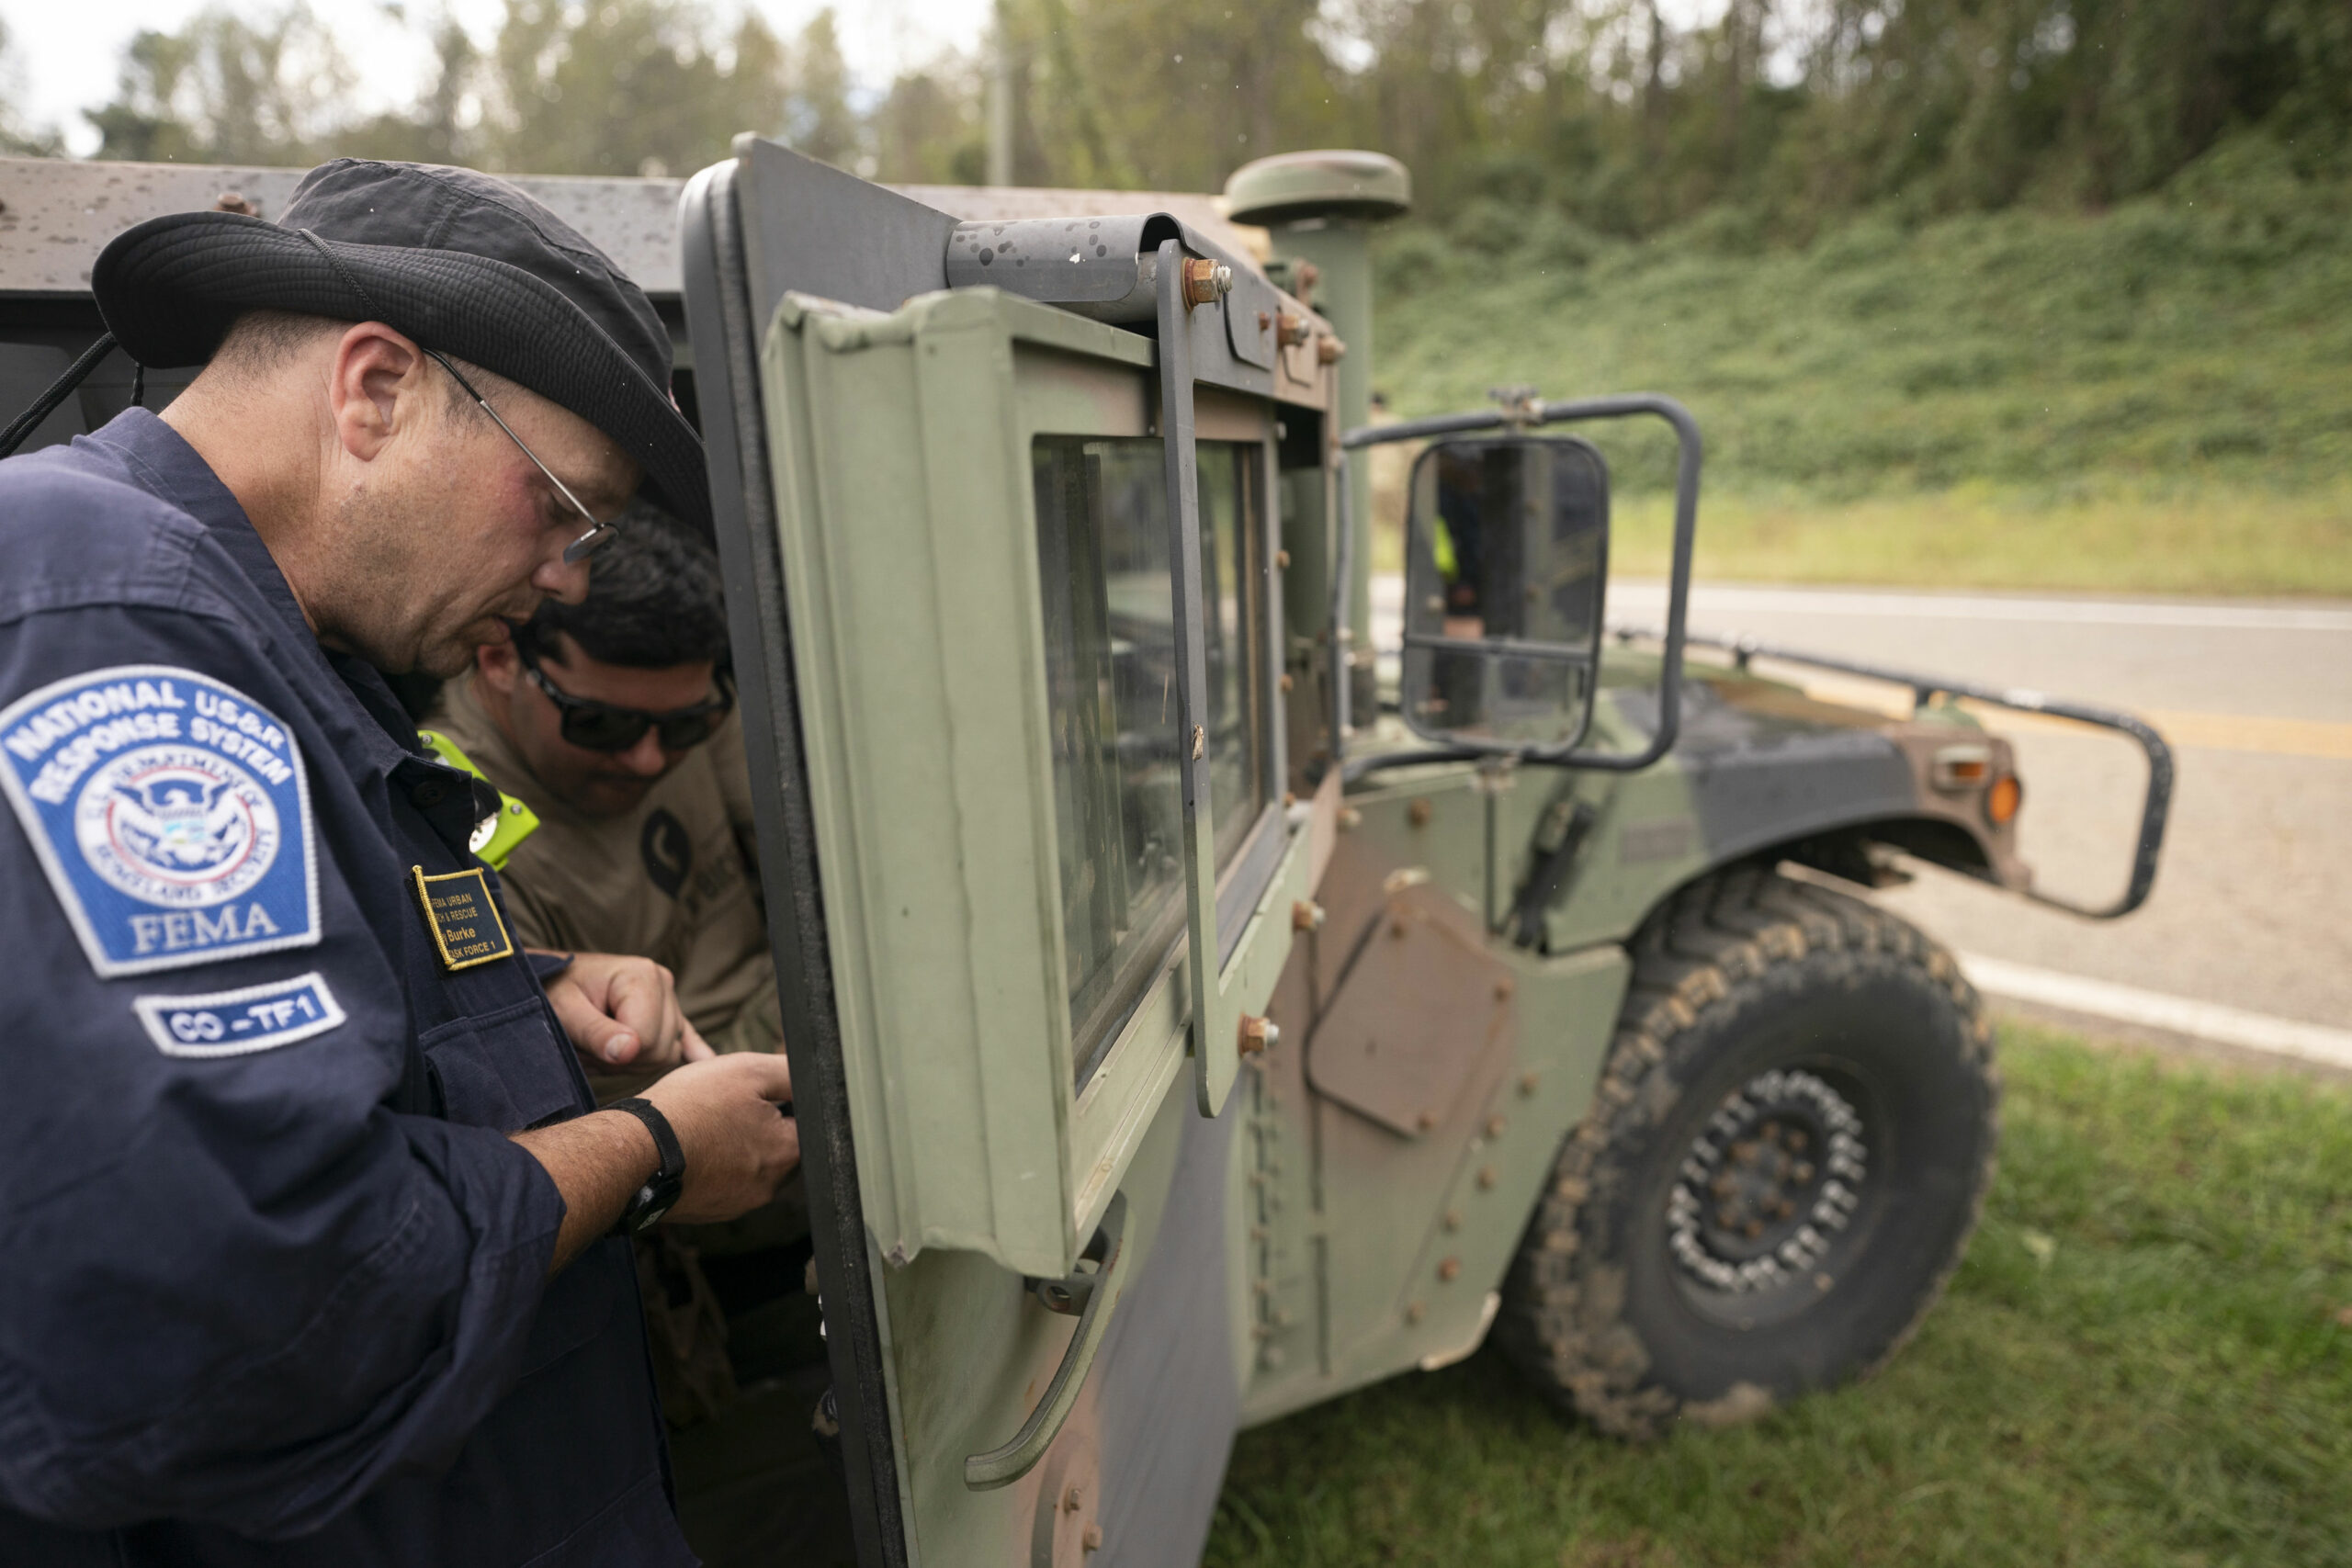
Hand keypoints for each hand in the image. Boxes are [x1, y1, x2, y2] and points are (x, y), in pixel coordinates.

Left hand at [542, 951, 714, 1072]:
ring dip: (630, 1060)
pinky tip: (705, 1062)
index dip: (615, 1054)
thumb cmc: (549, 992)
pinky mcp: (667, 1012)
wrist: (546, 981)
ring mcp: (668, 998)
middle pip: (660, 1050)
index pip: (647, 1040)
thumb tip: (630, 1052)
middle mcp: (663, 983)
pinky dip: (694, 1051)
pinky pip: (687, 1037)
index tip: (584, 1045)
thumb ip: (596, 1032)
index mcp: (642, 976)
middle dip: (622, 1059)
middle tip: (588, 1048)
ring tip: (599, 1045)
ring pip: (667, 1054)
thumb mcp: (563, 1011)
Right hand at [640, 1052, 798, 1224]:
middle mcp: (769, 1186)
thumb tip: (812, 1078)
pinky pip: (722, 1184)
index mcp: (787, 1153)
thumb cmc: (690, 1108)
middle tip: (727, 1107)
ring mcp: (738, 1204)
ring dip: (735, 1146)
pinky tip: (693, 1148)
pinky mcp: (710, 1212)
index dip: (782, 1101)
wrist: (635, 1151)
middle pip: (778, 1147)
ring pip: (749, 1166)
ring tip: (706, 1126)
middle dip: (760, 1125)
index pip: (805, 1124)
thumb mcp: (748, 1070)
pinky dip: (713, 1166)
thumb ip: (789, 1074)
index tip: (755, 1094)